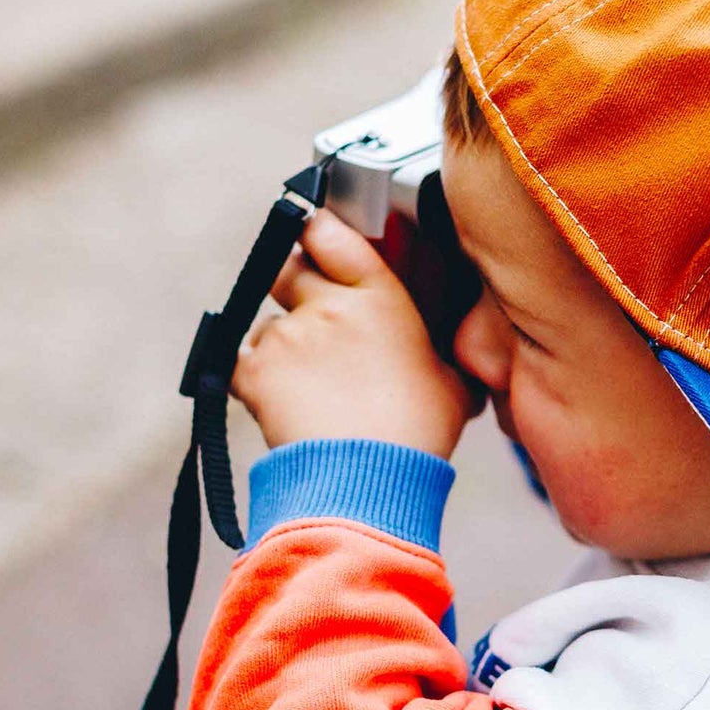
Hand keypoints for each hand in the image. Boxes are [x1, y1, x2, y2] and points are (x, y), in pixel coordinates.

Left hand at [232, 208, 476, 456]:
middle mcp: (329, 305)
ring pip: (266, 324)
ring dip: (278, 345)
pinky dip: (254, 379)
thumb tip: (469, 359)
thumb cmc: (416, 434)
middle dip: (291, 284)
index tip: (314, 234)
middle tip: (307, 314)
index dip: (317, 231)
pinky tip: (281, 403)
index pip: (331, 234)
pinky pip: (241, 362)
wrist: (366, 477)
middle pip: (287, 269)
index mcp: (380, 297)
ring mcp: (287, 335)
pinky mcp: (255, 370)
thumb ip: (443, 356)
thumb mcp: (454, 384)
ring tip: (304, 386)